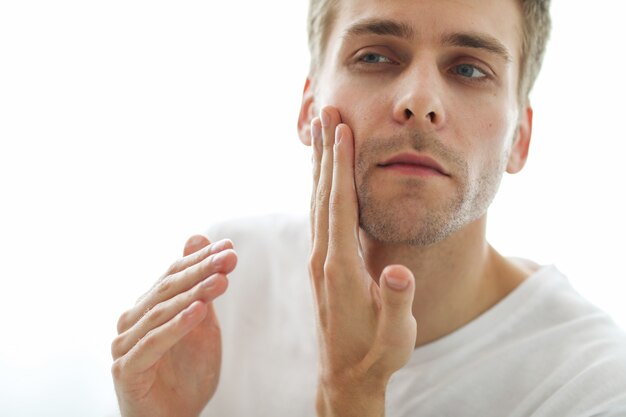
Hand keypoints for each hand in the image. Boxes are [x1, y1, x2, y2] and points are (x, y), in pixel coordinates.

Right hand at [111, 235, 236, 416]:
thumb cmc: (187, 373)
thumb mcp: (200, 323)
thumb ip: (199, 285)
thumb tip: (197, 236)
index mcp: (146, 307)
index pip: (173, 275)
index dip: (200, 259)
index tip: (230, 247)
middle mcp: (131, 321)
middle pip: (167, 289)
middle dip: (201, 270)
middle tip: (229, 257)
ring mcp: (124, 345)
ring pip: (161, 312)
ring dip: (194, 294)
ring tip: (221, 280)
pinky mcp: (126, 370)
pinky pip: (153, 343)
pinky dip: (177, 326)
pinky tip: (200, 311)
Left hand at [309, 107, 416, 416]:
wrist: (346, 376)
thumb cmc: (376, 354)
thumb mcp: (395, 335)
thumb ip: (397, 302)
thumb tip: (398, 273)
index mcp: (340, 268)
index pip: (339, 205)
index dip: (341, 166)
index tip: (341, 130)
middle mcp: (322, 258)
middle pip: (322, 194)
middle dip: (325, 151)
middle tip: (325, 112)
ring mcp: (318, 260)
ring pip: (316, 202)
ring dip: (319, 165)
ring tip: (320, 132)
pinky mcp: (320, 265)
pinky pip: (318, 216)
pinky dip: (320, 188)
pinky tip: (324, 175)